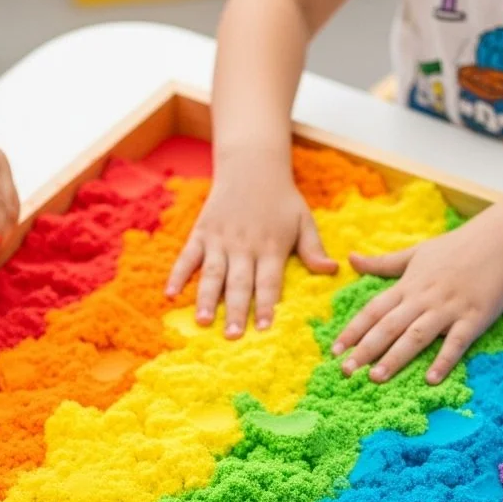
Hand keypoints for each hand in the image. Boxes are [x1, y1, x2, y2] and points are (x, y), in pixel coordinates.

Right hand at [166, 152, 336, 337]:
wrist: (251, 165)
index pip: (269, 281)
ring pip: (213, 274)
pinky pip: (187, 257)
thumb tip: (332, 270)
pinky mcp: (201, 233)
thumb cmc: (281, 199)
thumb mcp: (303, 219)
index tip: (264, 328)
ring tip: (203, 321)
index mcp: (271, 246)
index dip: (267, 304)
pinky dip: (178, 274)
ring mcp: (220, 240)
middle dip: (237, 310)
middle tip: (233, 336)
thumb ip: (313, 248)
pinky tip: (170, 294)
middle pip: (240, 283)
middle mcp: (244, 246)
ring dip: (207, 298)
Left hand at [334, 212, 502, 383]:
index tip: (335, 350)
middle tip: (346, 372)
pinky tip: (430, 379)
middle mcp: (424, 298)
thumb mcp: (417, 252)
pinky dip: (443, 360)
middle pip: (389, 326)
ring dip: (395, 357)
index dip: (353, 330)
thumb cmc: (459, 246)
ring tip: (376, 377)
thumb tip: (351, 259)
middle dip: (366, 349)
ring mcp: (449, 308)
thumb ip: (383, 263)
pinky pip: (456, 342)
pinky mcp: (474, 317)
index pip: (373, 310)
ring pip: (416, 335)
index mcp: (409, 285)